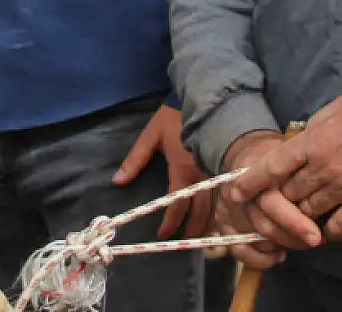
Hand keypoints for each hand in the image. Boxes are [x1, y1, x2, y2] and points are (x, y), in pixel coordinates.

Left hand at [114, 105, 213, 238]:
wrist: (199, 99)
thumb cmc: (172, 119)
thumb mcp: (150, 137)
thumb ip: (135, 160)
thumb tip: (118, 181)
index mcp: (182, 170)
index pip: (177, 205)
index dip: (170, 223)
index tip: (162, 234)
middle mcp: (202, 175)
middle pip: (200, 211)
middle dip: (191, 228)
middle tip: (183, 240)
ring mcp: (215, 171)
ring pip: (216, 205)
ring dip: (207, 222)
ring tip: (200, 234)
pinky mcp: (222, 166)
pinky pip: (223, 194)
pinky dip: (219, 209)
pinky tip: (216, 217)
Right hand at [214, 131, 321, 269]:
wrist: (244, 152)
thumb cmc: (273, 154)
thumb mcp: (286, 152)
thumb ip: (300, 174)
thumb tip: (325, 197)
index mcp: (253, 174)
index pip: (271, 203)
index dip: (295, 222)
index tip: (317, 235)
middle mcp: (237, 193)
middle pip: (265, 226)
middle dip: (294, 238)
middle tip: (316, 241)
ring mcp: (227, 209)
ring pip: (256, 239)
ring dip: (282, 246)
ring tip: (302, 243)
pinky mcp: (222, 223)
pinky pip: (240, 250)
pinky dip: (260, 260)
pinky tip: (278, 256)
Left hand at [231, 94, 341, 241]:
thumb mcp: (336, 108)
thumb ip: (312, 126)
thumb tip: (297, 137)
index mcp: (313, 142)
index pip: (273, 166)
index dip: (251, 182)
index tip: (236, 192)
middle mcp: (323, 169)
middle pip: (288, 193)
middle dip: (281, 197)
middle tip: (280, 199)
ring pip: (308, 212)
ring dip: (302, 214)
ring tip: (302, 213)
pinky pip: (337, 227)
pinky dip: (328, 229)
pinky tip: (327, 226)